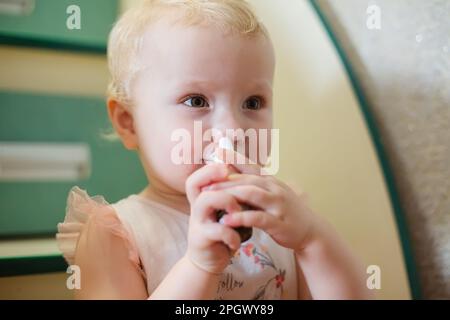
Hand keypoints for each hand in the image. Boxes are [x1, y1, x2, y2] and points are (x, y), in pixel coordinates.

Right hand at [184, 163, 242, 274]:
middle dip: (219, 180)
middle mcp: (196, 206)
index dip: (209, 169)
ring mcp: (197, 222)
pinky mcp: (201, 238)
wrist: (211, 260)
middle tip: (239, 185)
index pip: (196, 176)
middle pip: (196, 183)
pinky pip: (217, 230)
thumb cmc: (223, 231)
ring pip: (205, 200)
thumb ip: (232, 193)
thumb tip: (248, 171)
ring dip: (227, 201)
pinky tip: (237, 240)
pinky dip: (231, 234)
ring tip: (239, 211)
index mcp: (202, 197)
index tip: (227, 166)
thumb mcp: (226, 210)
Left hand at [202, 148, 318, 252]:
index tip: (215, 152)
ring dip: (230, 194)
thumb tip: (231, 172)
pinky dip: (241, 217)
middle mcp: (274, 189)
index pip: (250, 166)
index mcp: (270, 181)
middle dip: (224, 179)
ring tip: (211, 196)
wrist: (311, 230)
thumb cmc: (285, 211)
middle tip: (205, 181)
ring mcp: (277, 205)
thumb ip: (254, 184)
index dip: (232, 158)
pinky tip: (227, 220)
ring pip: (251, 194)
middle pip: (246, 178)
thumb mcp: (271, 193)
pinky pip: (258, 218)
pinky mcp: (278, 223)